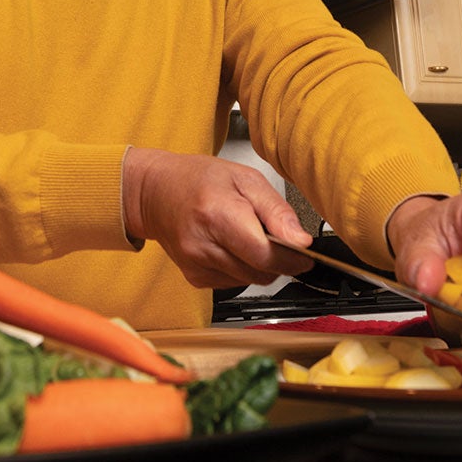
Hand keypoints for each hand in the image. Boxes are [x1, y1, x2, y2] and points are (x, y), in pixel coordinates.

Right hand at [122, 147, 312, 288]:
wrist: (156, 192)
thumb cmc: (200, 180)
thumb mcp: (245, 178)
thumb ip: (276, 210)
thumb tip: (301, 240)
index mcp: (218, 214)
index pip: (265, 254)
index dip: (292, 257)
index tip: (305, 252)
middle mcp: (203, 245)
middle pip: (260, 272)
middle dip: (278, 260)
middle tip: (276, 237)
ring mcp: (196, 265)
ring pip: (250, 281)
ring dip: (260, 265)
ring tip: (247, 235)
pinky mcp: (194, 278)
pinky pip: (234, 283)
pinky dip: (242, 268)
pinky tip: (231, 246)